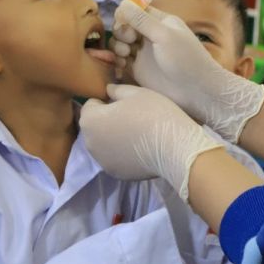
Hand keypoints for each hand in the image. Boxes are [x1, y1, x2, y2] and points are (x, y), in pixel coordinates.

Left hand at [79, 85, 222, 200]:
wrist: (174, 148)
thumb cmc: (153, 114)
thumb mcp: (136, 92)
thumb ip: (116, 89)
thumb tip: (108, 90)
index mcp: (89, 120)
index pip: (91, 105)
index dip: (107, 101)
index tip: (125, 104)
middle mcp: (89, 143)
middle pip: (95, 126)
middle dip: (106, 121)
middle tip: (131, 118)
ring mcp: (101, 161)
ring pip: (103, 143)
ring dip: (112, 138)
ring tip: (136, 134)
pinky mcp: (115, 173)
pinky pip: (113, 158)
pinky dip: (121, 153)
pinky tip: (139, 149)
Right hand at [112, 0, 263, 142]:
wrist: (197, 92)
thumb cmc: (186, 60)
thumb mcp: (165, 35)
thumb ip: (142, 20)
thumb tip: (122, 3)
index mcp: (160, 22)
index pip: (135, 9)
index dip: (125, 15)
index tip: (125, 25)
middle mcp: (150, 35)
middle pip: (124, 25)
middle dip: (121, 31)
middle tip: (129, 42)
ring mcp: (144, 53)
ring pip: (120, 42)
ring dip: (117, 46)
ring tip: (125, 56)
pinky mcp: (138, 69)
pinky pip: (120, 60)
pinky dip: (116, 61)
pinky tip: (121, 66)